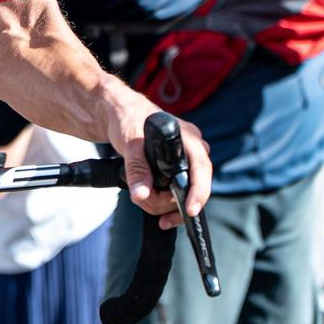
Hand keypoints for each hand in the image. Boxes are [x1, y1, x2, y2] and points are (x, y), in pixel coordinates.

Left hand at [105, 108, 212, 228]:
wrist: (122, 115)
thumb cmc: (129, 120)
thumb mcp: (130, 143)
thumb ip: (136, 169)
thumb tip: (142, 194)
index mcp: (188, 139)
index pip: (202, 169)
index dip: (199, 192)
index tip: (190, 209)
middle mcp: (193, 151)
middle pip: (190, 188)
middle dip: (164, 201)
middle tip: (141, 197)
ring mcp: (186, 162)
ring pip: (180, 195)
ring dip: (158, 202)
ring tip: (139, 193)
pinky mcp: (176, 171)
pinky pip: (175, 194)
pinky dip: (160, 202)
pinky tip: (148, 199)